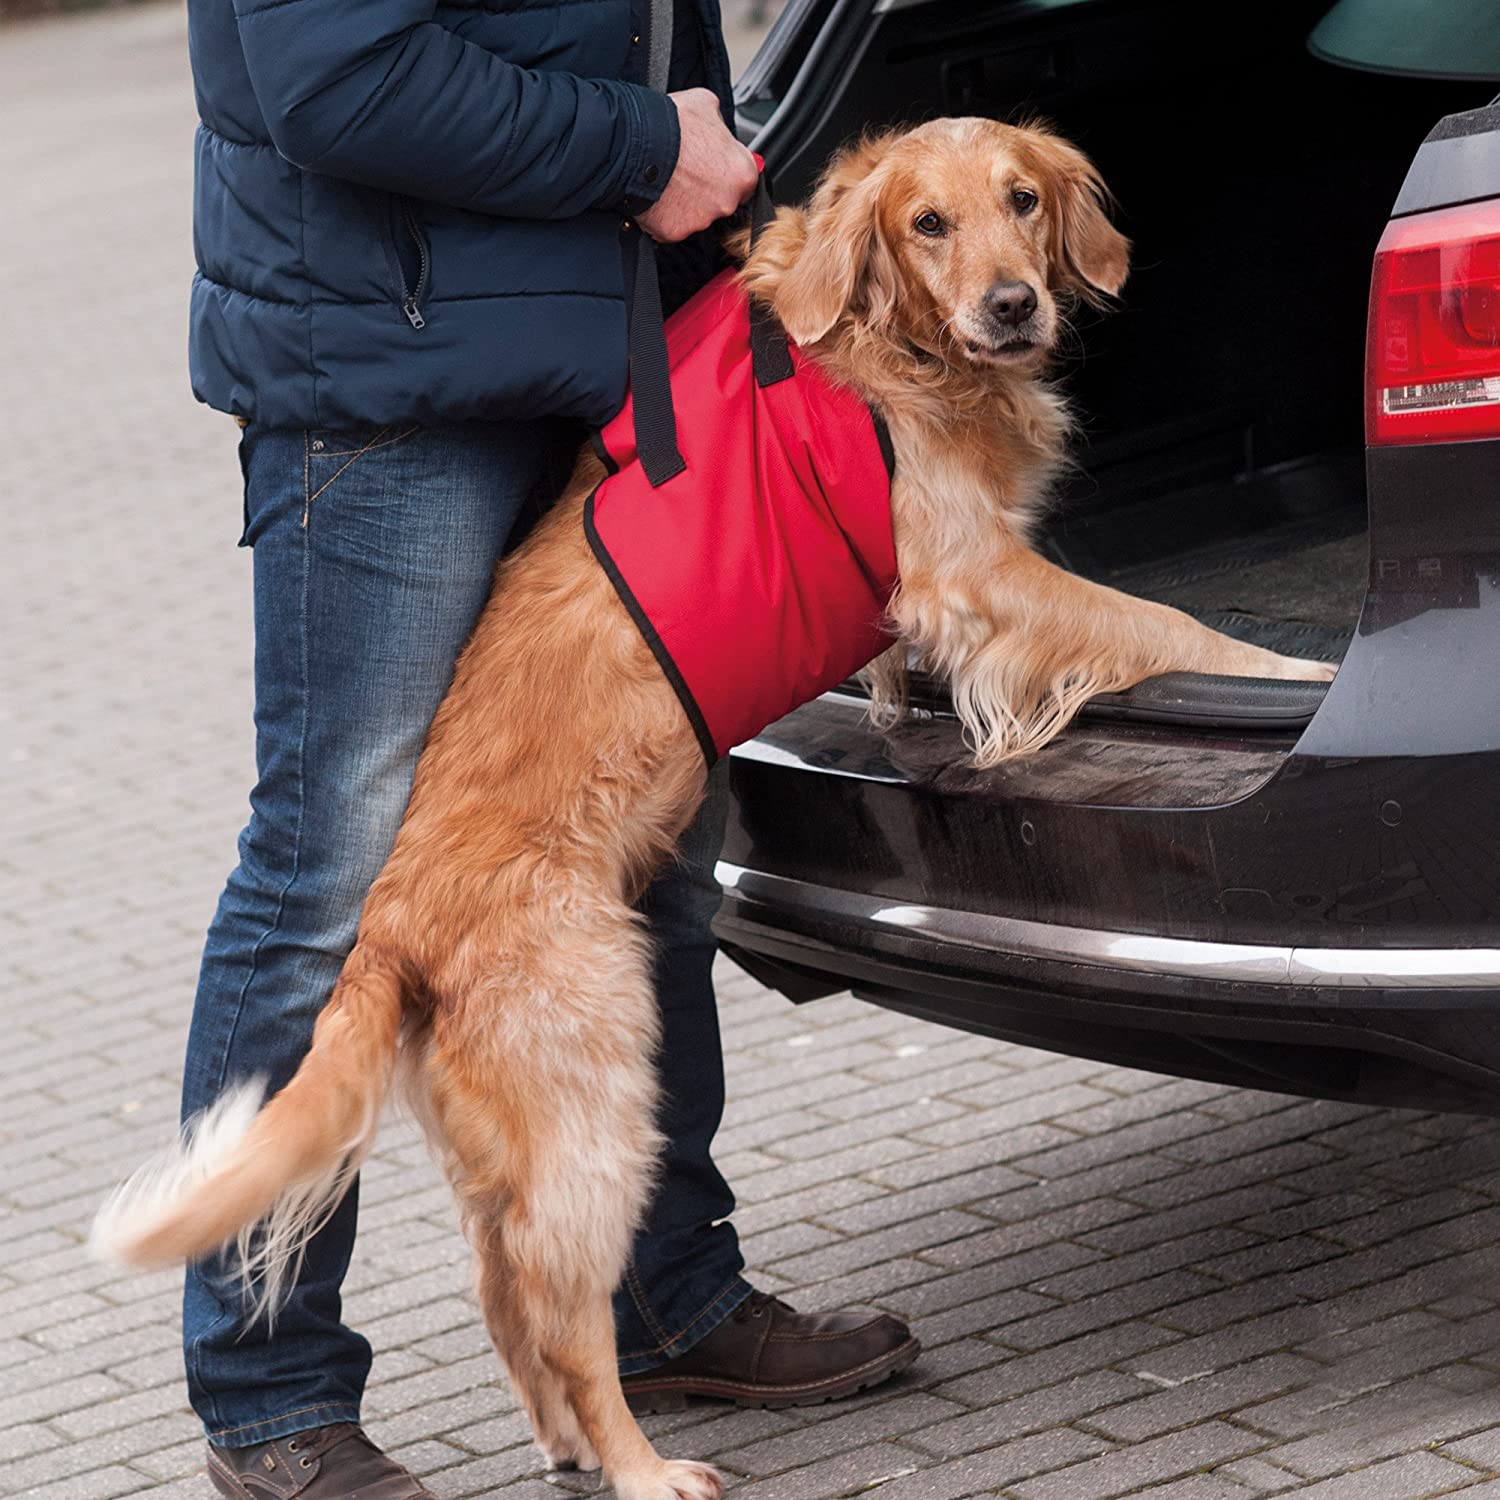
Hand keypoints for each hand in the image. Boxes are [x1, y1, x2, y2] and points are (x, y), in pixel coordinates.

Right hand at [637, 89, 758, 242]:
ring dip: (685, 202)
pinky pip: (672, 226)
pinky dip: (665, 214)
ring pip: (697, 216)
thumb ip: (719, 123)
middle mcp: (726, 202)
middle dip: (706, 189)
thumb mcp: (705, 104)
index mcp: (742, 172)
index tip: (714, 167)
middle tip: (686, 170)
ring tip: (668, 179)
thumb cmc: (671, 124)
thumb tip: (718, 127)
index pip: (744, 181)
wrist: (635, 145)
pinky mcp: (676, 232)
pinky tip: (656, 193)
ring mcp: (701, 220)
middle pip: (721, 201)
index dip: (726, 172)